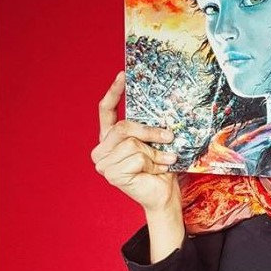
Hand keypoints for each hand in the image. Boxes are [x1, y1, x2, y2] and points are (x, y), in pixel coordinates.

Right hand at [90, 71, 179, 212]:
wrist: (164, 195)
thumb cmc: (160, 168)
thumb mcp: (154, 143)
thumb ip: (148, 127)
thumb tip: (159, 108)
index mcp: (110, 139)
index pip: (106, 111)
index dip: (113, 92)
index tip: (123, 75)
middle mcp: (102, 150)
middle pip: (124, 127)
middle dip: (150, 131)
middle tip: (168, 136)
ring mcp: (104, 163)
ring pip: (133, 144)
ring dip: (154, 153)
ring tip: (162, 162)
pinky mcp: (112, 174)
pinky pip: (137, 158)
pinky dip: (153, 164)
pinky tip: (156, 171)